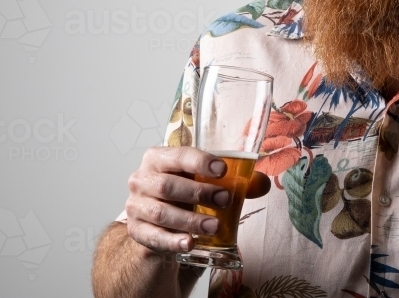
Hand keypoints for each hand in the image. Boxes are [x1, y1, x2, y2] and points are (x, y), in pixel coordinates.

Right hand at [124, 146, 270, 254]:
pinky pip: (153, 237)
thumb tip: (263, 184)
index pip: (178, 155)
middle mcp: (142, 179)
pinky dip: (172, 241)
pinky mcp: (136, 231)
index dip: (200, 161)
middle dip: (199, 193)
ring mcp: (135, 206)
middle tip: (224, 200)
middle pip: (168, 185)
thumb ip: (235, 183)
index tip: (222, 169)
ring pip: (161, 212)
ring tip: (214, 227)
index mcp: (159, 159)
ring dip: (190, 220)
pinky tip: (189, 244)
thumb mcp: (205, 186)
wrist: (158, 229)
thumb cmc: (183, 199)